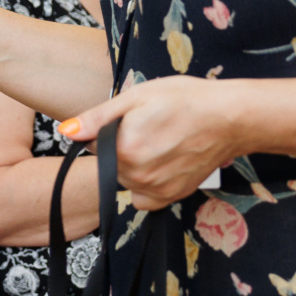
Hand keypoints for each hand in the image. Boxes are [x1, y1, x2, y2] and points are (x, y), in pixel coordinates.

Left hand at [58, 76, 242, 210]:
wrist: (229, 117)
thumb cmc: (185, 100)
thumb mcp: (137, 97)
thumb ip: (97, 118)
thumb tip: (66, 132)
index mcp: (124, 149)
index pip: (95, 145)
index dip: (110, 129)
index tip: (133, 120)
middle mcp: (139, 176)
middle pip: (110, 164)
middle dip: (122, 148)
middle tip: (151, 128)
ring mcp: (156, 190)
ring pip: (127, 179)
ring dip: (135, 165)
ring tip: (161, 142)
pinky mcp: (172, 197)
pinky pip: (143, 197)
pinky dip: (147, 184)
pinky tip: (163, 163)